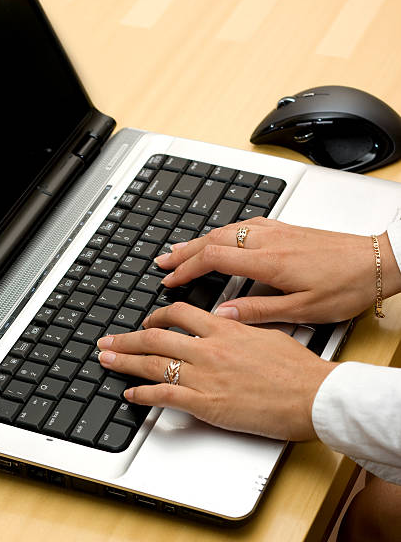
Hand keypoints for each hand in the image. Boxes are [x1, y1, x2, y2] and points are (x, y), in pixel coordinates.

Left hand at [97, 303, 336, 440]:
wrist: (312, 396)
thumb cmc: (297, 369)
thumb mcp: (268, 335)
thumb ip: (242, 328)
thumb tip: (228, 323)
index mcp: (224, 329)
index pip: (178, 315)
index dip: (155, 317)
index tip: (145, 322)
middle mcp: (209, 349)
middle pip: (155, 338)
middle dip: (126, 340)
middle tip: (108, 342)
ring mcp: (205, 376)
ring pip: (152, 364)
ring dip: (124, 362)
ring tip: (106, 360)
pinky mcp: (206, 403)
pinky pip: (164, 395)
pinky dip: (143, 394)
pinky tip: (131, 394)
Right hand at [156, 218, 400, 323]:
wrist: (380, 261)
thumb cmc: (348, 286)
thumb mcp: (304, 309)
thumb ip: (260, 312)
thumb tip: (225, 316)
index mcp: (269, 262)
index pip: (214, 259)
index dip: (187, 269)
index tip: (170, 279)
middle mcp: (269, 241)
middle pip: (214, 240)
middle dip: (184, 251)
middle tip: (163, 260)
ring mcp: (277, 232)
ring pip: (227, 230)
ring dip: (200, 239)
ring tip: (181, 249)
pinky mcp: (287, 229)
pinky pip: (244, 225)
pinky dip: (223, 232)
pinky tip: (221, 237)